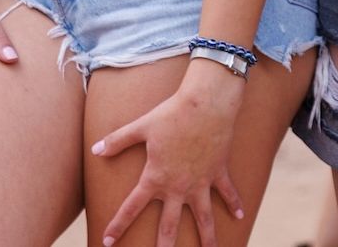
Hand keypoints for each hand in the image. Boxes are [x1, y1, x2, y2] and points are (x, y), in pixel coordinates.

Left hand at [92, 68, 245, 246]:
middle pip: (169, 225)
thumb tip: (95, 150)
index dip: (118, 225)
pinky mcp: (217, 173)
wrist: (205, 105)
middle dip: (164, 246)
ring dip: (207, 239)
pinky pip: (227, 193)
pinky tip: (241, 217)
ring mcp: (200, 183)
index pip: (132, 207)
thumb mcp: (141, 126)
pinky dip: (235, 204)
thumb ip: (118, 140)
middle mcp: (178, 187)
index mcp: (156, 177)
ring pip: (204, 219)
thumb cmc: (171, 113)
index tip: (107, 241)